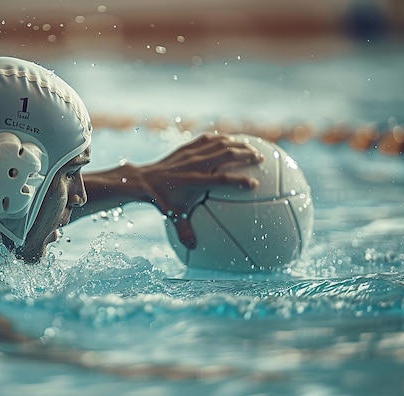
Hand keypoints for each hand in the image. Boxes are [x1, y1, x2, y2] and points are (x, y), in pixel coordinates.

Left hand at [140, 133, 262, 248]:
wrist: (143, 180)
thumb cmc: (161, 200)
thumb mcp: (173, 217)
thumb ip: (185, 232)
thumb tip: (194, 248)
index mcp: (194, 182)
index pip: (222, 180)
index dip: (239, 181)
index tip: (254, 184)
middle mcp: (195, 165)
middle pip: (226, 154)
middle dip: (246, 154)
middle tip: (261, 158)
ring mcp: (191, 154)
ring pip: (219, 143)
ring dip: (237, 144)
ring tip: (251, 147)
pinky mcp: (187, 147)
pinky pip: (208, 139)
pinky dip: (222, 138)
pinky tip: (231, 140)